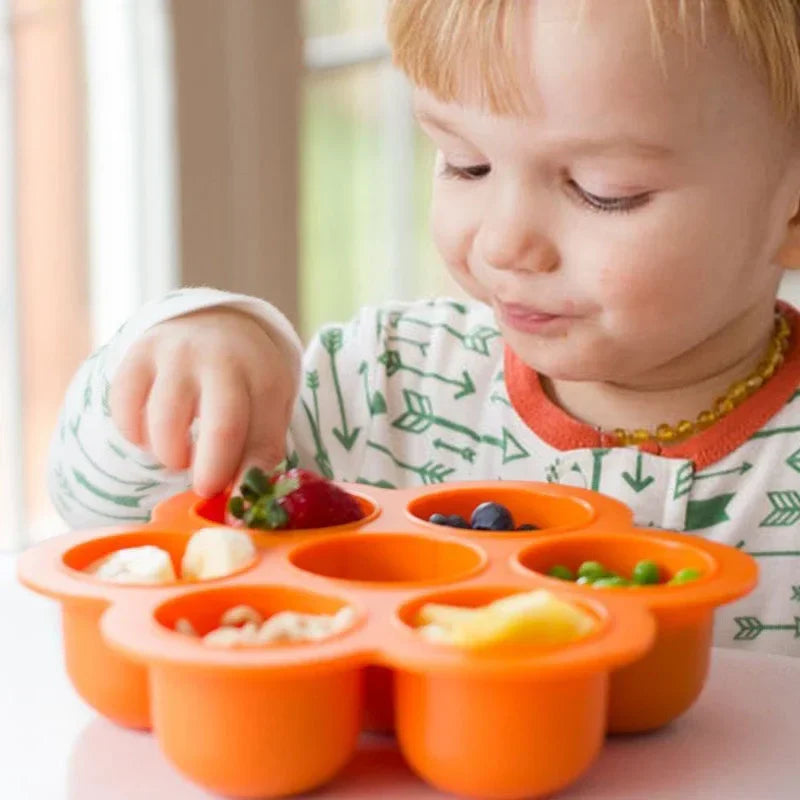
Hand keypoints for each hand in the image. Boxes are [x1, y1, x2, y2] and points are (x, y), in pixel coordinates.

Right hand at [109, 307, 294, 496]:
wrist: (216, 321)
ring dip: (170, 455)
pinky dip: (136, 435)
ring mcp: (175, 354)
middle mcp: (220, 359)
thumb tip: (241, 502)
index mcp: (263, 375)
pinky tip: (153, 434)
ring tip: (182, 454)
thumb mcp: (269, 407)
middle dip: (210, 471)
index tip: (232, 498)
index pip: (259, 436)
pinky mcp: (137, 355)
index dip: (242, 476)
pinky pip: (125, 412)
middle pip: (220, 427)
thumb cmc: (247, 379)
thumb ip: (261, 452)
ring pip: (164, 425)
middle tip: (204, 487)